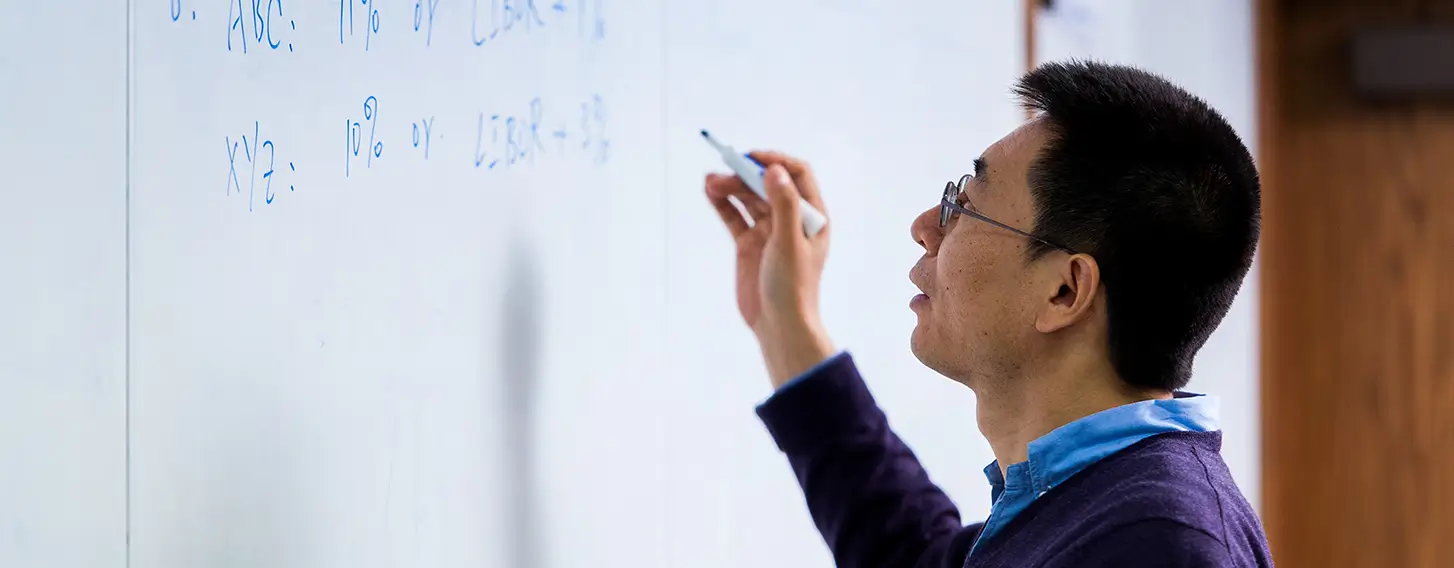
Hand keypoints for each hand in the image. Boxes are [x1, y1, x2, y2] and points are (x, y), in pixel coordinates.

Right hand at [704, 150, 836, 387]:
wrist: (778, 325)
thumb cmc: (793, 287)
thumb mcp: (789, 243)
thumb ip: (784, 206)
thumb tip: (775, 170)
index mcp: (811, 216)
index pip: (797, 175)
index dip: (775, 161)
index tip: (752, 157)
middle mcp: (791, 219)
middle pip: (767, 184)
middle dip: (746, 174)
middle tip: (724, 169)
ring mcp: (768, 231)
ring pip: (747, 198)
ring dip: (730, 186)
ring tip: (710, 182)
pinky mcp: (749, 244)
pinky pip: (735, 216)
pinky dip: (723, 203)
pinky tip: (710, 192)